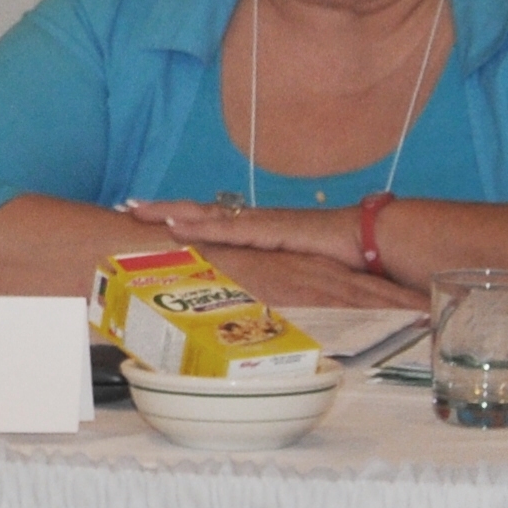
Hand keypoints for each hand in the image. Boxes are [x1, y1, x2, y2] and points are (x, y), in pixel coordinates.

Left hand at [124, 198, 378, 301]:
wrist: (379, 241)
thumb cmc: (347, 259)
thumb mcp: (302, 273)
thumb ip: (279, 282)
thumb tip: (259, 301)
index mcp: (263, 231)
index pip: (215, 222)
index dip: (182, 218)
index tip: (148, 217)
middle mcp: (259, 223)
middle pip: (202, 212)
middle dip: (165, 209)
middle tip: (127, 206)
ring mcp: (266, 223)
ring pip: (208, 215)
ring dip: (172, 212)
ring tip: (138, 210)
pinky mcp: (276, 230)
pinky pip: (232, 228)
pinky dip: (203, 227)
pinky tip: (177, 227)